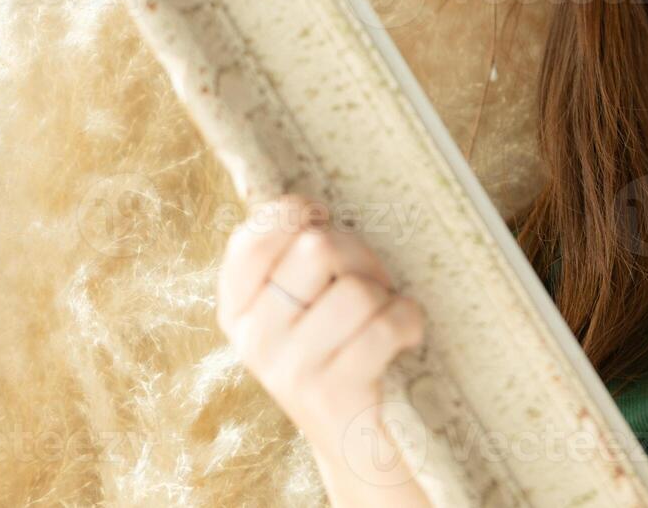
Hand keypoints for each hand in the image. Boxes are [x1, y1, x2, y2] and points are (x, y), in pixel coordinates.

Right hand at [216, 193, 427, 487]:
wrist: (361, 443)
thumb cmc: (343, 351)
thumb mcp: (305, 306)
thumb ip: (293, 259)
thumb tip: (303, 204)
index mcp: (237, 310)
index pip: (254, 237)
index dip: (296, 214)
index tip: (323, 221)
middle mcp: (253, 338)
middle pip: (317, 248)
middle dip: (360, 255)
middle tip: (371, 283)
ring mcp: (288, 367)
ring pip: (357, 289)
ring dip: (388, 296)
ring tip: (384, 318)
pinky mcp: (331, 391)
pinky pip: (386, 323)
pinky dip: (409, 322)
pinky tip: (405, 338)